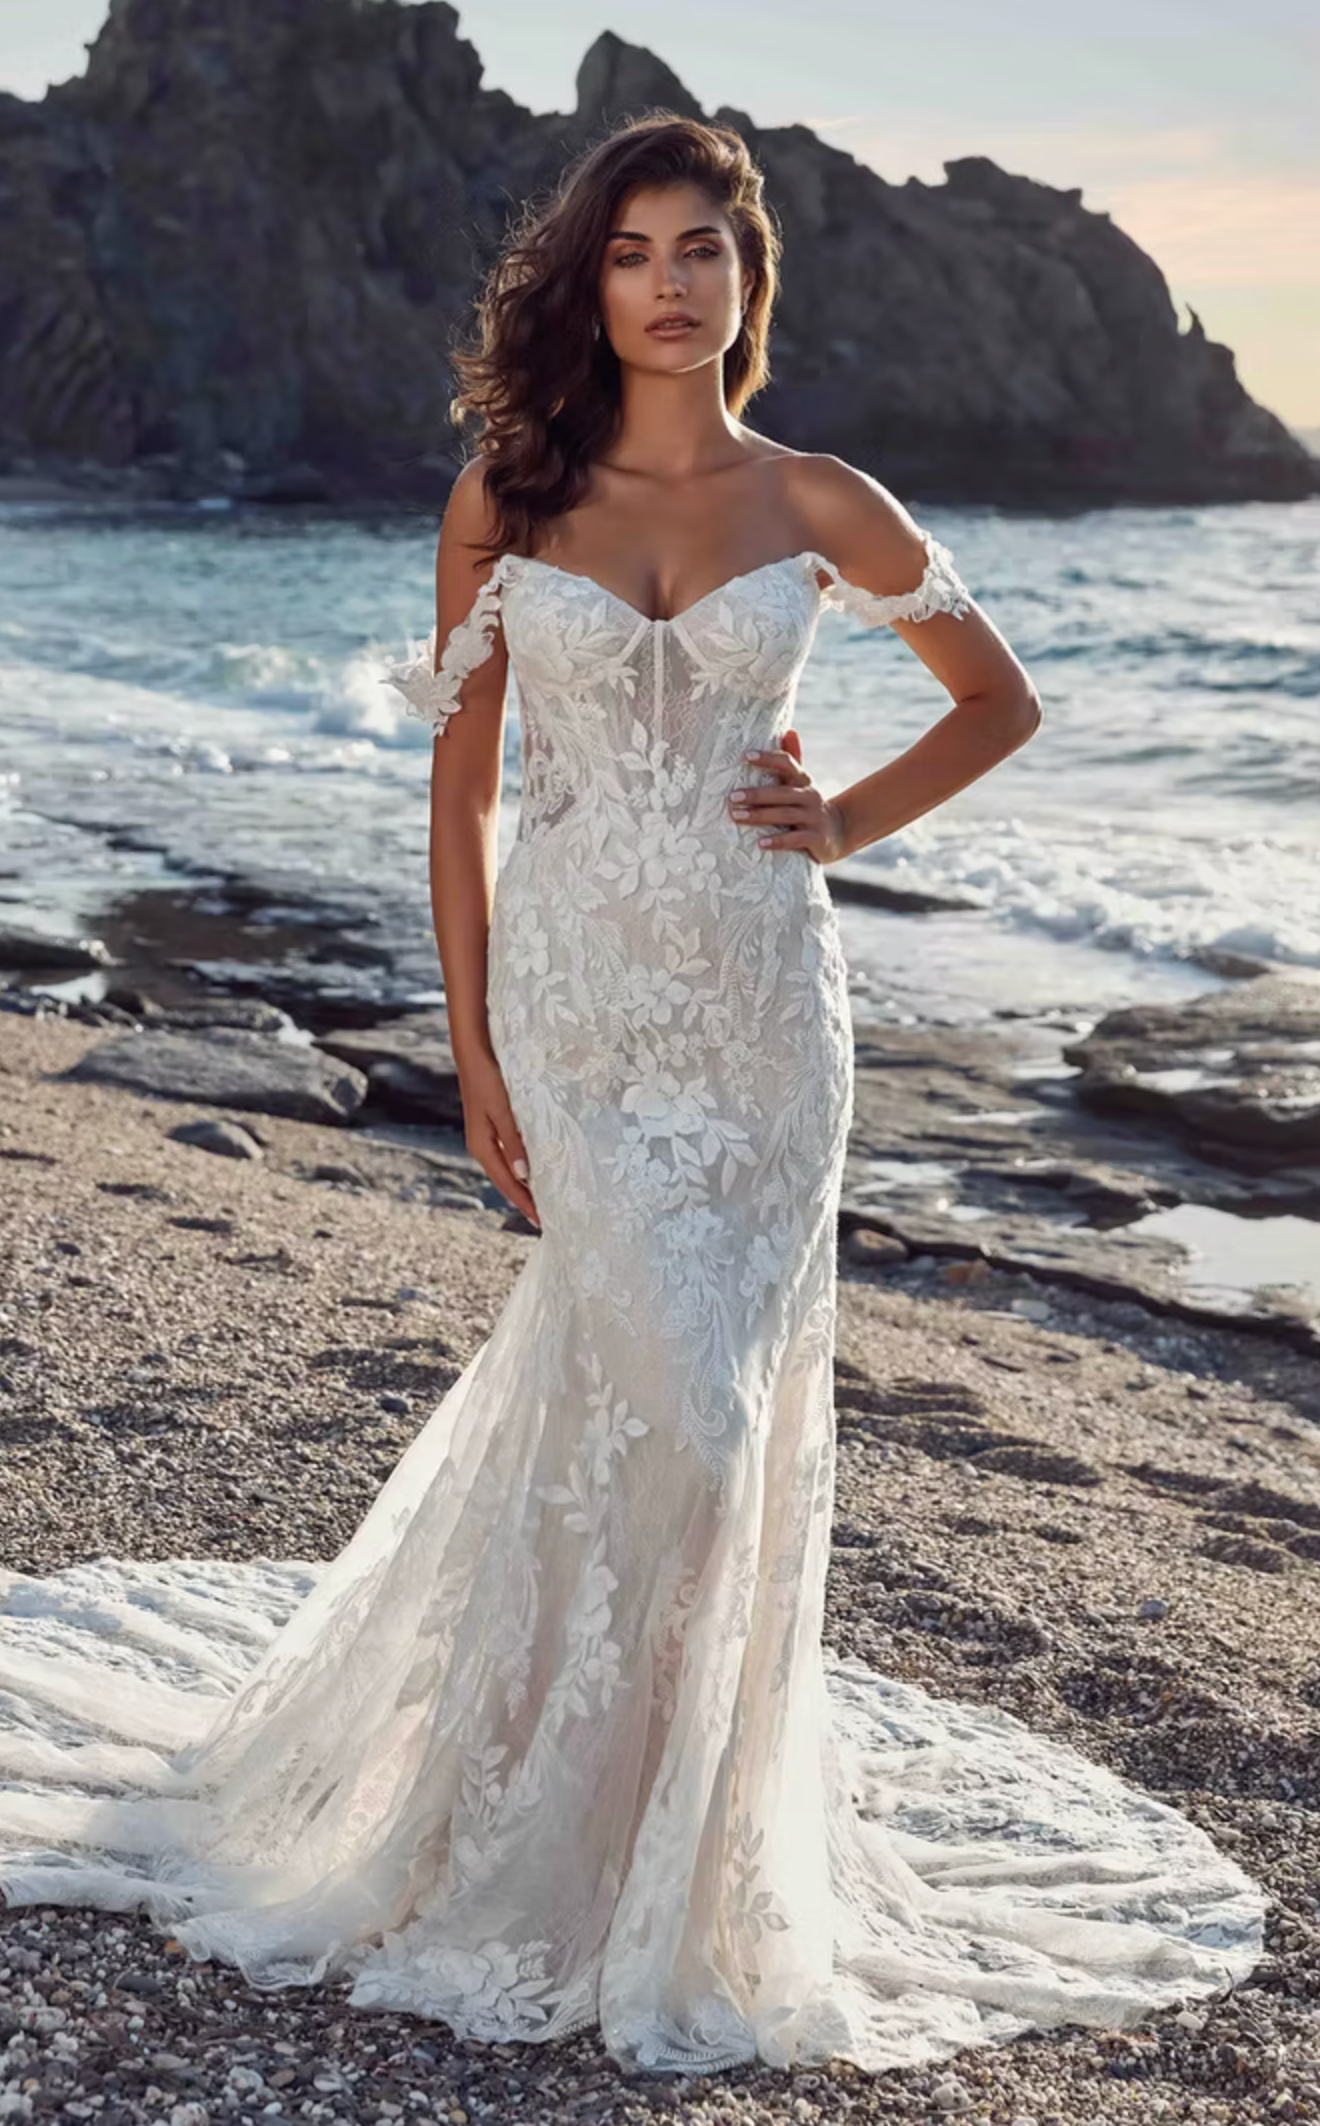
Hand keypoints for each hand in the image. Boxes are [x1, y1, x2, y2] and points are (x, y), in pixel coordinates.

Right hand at [456, 1045, 540, 1230]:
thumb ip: (514, 1142)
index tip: (542, 1222)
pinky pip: (507, 1156)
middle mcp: (482, 1147)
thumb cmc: (488, 1080)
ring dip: (524, 1186)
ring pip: (507, 1170)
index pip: (508, 1184)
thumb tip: (523, 1175)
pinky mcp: (491, 1127)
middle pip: (506, 1182)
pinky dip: (521, 1168)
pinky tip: (532, 1170)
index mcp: (482, 1147)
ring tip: (542, 1200)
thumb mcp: (503, 1111)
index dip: (525, 1203)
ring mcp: (485, 1137)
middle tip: (547, 1219)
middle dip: (525, 1200)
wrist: (473, 1053)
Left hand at [726, 731, 850, 864]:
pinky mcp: (816, 838)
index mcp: (803, 781)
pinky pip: (795, 839)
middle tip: (732, 796)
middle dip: (756, 794)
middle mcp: (810, 797)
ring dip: (760, 815)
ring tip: (737, 816)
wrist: (839, 832)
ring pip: (785, 815)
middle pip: (782, 793)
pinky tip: (759, 843)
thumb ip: (793, 760)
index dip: (768, 759)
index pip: (787, 764)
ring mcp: (814, 818)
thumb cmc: (808, 806)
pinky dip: (777, 841)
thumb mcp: (802, 784)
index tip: (746, 756)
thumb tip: (789, 730)